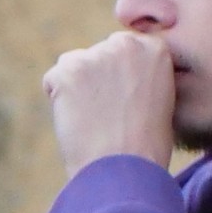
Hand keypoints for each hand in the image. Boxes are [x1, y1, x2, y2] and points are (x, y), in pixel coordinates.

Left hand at [43, 30, 176, 176]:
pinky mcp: (69, 70)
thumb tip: (115, 71)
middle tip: (106, 114)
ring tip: (93, 119)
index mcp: (154, 49)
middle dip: (96, 79)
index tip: (122, 102)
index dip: (118, 78)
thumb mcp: (159, 98)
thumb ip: (141, 74)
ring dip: (76, 87)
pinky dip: (57, 101)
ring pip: (73, 64)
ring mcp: (96, 56)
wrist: (124, 168)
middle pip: (96, 54)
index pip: (122, 49)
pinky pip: (52, 80)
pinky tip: (77, 121)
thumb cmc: (144, 146)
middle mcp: (126, 45)